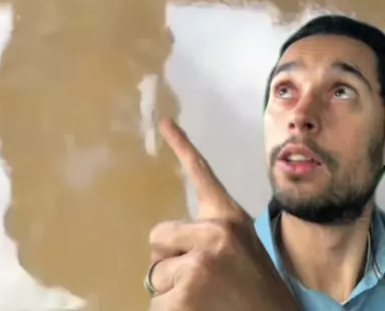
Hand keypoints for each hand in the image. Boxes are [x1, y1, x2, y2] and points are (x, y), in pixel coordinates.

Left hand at [148, 120, 299, 310]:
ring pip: (156, 274)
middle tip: (201, 280)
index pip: (201, 173)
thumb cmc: (257, 291)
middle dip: (169, 260)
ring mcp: (199, 263)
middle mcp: (214, 233)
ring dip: (172, 291)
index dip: (181, 145)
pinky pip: (155, 303)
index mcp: (229, 219)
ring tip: (205, 299)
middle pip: (158, 236)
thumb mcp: (243, 250)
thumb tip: (163, 242)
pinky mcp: (185, 293)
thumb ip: (210, 236)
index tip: (164, 121)